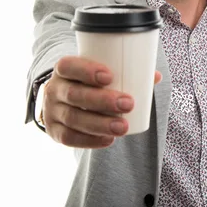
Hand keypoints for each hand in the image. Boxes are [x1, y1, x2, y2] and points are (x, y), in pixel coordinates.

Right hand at [42, 55, 161, 148]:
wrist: (61, 102)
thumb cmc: (88, 83)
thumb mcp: (99, 73)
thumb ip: (125, 72)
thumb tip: (155, 76)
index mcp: (64, 69)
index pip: (68, 66)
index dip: (87, 70)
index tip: (110, 77)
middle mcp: (53, 89)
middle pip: (74, 94)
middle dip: (102, 100)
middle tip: (128, 104)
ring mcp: (51, 112)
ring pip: (73, 118)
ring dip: (100, 124)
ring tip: (123, 127)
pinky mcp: (53, 131)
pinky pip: (69, 138)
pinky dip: (90, 140)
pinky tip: (108, 139)